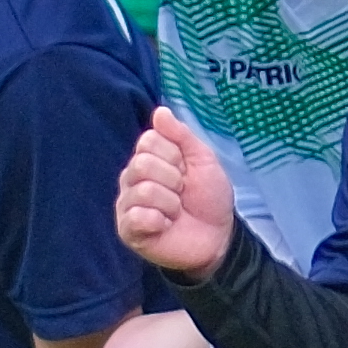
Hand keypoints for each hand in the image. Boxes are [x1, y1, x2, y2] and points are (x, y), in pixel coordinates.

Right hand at [116, 105, 237, 277]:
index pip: (148, 141)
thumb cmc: (209, 197)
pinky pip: (136, 216)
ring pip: (144, 191)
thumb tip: (160, 111)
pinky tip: (165, 226)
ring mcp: (127, 204)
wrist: (219, 236)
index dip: (174, 155)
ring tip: (176, 212)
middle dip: (173, 180)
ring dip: (171, 203)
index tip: (186, 170)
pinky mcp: (128, 230)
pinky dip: (159, 221)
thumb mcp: (203, 160)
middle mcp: (132, 178)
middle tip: (182, 192)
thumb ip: (181, 135)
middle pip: (142, 164)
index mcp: (148, 158)